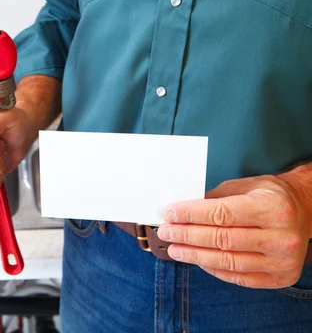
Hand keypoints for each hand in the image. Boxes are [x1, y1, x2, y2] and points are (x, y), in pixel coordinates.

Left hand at [157, 175, 311, 287]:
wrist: (305, 211)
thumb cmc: (270, 196)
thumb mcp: (244, 187)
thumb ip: (215, 199)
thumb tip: (180, 211)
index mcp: (272, 209)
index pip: (222, 214)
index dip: (190, 215)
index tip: (169, 214)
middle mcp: (281, 237)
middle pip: (221, 240)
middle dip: (187, 235)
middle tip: (166, 232)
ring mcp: (282, 261)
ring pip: (227, 261)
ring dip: (194, 255)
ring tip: (174, 249)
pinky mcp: (279, 278)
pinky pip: (238, 277)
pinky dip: (213, 269)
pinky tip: (196, 259)